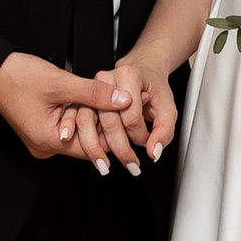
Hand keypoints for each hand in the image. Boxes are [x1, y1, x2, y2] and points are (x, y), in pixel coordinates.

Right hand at [0, 52, 120, 160]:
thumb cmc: (18, 76)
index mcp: (47, 140)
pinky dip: (80, 116)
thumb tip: (122, 100)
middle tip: (127, 116)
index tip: (132, 129)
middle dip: (105, 128)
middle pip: (85, 142)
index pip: (90, 147)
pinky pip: (67, 127)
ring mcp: (41, 138)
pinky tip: (92, 105)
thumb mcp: (61, 82)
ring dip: (93, 120)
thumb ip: (93, 93)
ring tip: (113, 108)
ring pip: (78, 134)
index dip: (112, 136)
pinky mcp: (41, 128)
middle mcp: (44, 145)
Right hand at [67, 58, 179, 176]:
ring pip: (85, 120)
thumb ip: (164, 131)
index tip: (145, 140)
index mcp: (128, 75)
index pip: (131, 115)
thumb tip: (153, 152)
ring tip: (103, 165)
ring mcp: (91, 89)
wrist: (141, 77)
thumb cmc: (153, 90)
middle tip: (130, 164)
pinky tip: (76, 147)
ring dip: (93, 147)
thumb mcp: (168, 108)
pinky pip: (72, 119)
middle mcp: (106, 80)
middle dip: (119, 147)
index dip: (139, 134)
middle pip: (108, 120)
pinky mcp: (81, 99)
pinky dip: (73, 135)